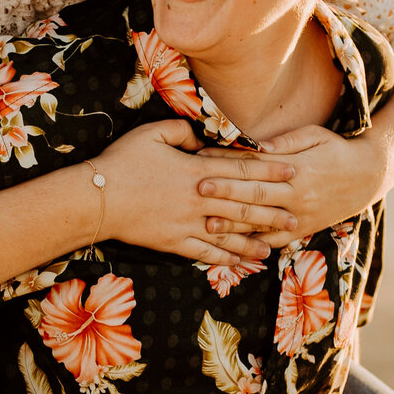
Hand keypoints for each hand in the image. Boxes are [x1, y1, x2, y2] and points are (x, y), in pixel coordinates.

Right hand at [90, 119, 292, 266]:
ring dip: (256, 238)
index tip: (292, 171)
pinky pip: (206, 252)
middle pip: (244, 204)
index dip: (270, 170)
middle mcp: (199, 199)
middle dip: (273, 209)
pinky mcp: (175, 243)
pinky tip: (243, 261)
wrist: (96, 198)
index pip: (242, 169)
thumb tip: (201, 139)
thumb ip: (183, 132)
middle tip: (297, 214)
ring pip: (231, 233)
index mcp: (196, 170)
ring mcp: (188, 224)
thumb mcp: (153, 133)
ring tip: (278, 242)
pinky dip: (227, 257)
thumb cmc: (122, 161)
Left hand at [201, 125, 380, 246]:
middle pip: (255, 195)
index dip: (228, 163)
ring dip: (234, 224)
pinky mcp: (303, 229)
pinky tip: (234, 248)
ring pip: (262, 223)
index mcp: (297, 168)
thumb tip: (257, 143)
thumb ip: (286, 141)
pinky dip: (256, 246)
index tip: (204, 160)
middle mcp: (297, 195)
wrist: (368, 177)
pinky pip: (276, 240)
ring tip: (208, 224)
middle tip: (198, 189)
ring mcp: (300, 216)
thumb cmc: (337, 149)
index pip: (256, 166)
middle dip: (225, 193)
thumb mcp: (315, 135)